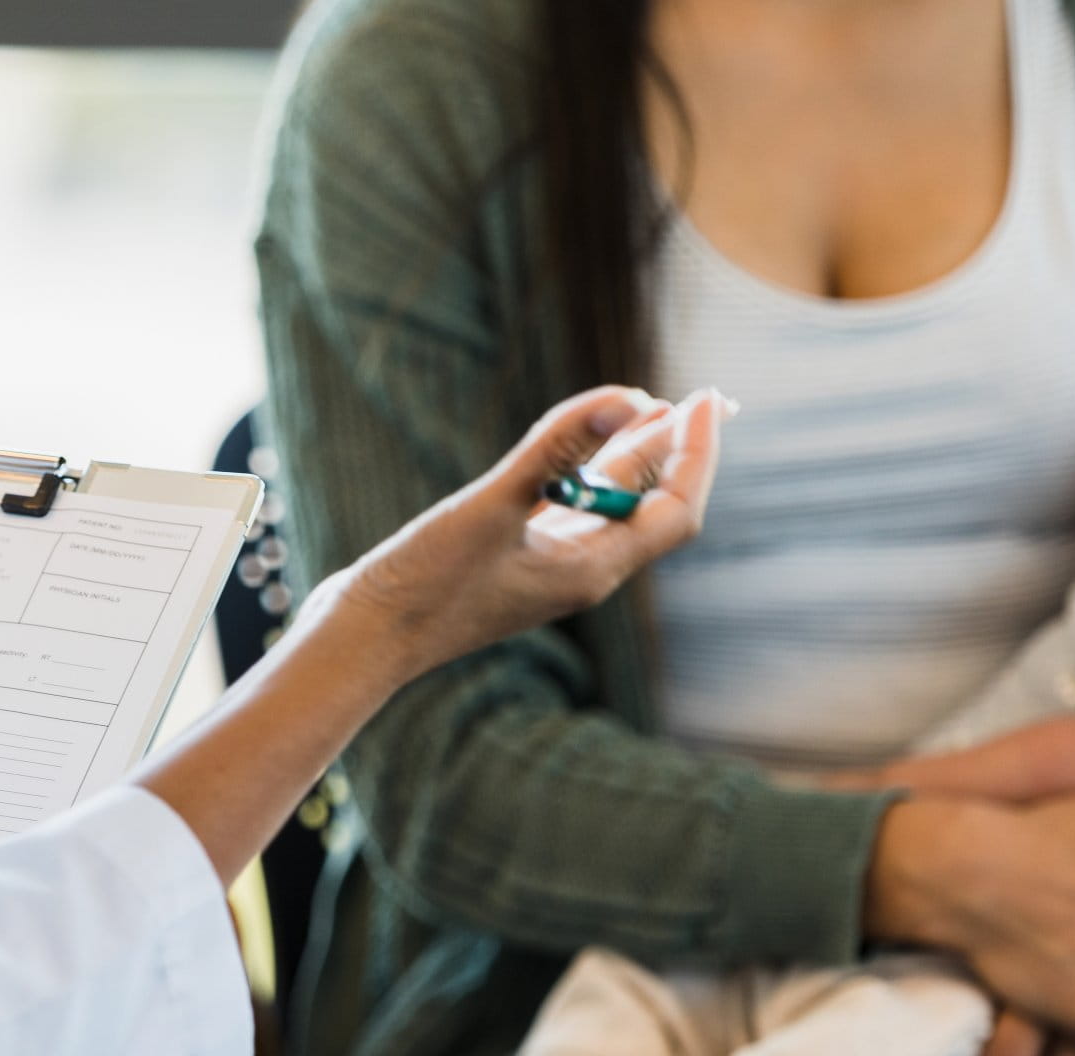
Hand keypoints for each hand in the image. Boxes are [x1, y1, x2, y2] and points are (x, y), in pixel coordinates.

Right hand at [313, 385, 723, 681]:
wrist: (366, 639)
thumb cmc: (424, 583)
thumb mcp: (491, 506)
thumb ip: (556, 449)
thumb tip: (628, 397)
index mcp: (591, 570)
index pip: (675, 508)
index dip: (698, 453)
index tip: (708, 398)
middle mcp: (582, 571)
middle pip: (652, 505)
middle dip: (680, 450)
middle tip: (708, 396)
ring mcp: (548, 566)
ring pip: (610, 504)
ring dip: (637, 454)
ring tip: (660, 405)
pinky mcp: (516, 558)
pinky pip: (570, 507)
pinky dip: (586, 468)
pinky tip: (587, 440)